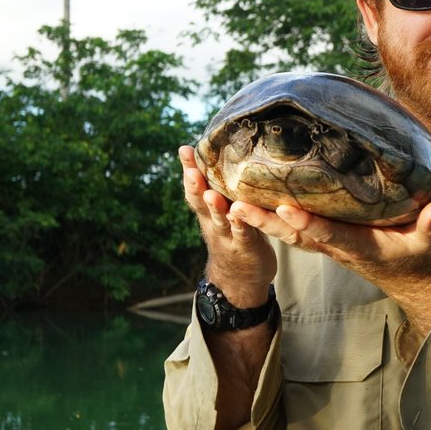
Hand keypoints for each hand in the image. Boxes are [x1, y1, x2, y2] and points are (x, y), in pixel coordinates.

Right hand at [178, 145, 275, 306]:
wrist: (239, 279)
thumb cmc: (235, 236)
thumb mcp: (225, 212)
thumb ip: (223, 190)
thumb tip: (224, 155)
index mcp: (209, 210)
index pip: (196, 187)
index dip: (189, 170)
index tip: (185, 150)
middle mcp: (214, 221)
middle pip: (201, 202)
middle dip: (195, 185)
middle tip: (190, 168)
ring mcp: (228, 235)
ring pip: (220, 219)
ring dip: (215, 207)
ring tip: (211, 194)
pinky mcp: (246, 247)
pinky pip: (242, 235)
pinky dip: (240, 225)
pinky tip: (238, 215)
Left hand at [227, 199, 430, 323]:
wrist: (412, 281)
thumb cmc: (420, 258)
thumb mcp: (429, 243)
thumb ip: (429, 226)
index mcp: (358, 246)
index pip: (327, 233)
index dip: (307, 222)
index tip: (285, 207)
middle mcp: (336, 246)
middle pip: (294, 235)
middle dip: (265, 222)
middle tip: (236, 207)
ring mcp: (328, 244)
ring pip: (288, 233)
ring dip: (260, 220)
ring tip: (229, 202)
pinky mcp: (325, 239)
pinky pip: (293, 230)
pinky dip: (270, 218)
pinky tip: (250, 201)